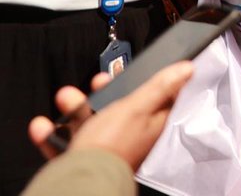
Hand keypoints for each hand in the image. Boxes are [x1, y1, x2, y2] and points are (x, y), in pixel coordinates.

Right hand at [28, 61, 192, 167]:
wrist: (80, 180)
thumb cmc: (112, 144)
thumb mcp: (138, 107)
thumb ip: (160, 87)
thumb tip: (187, 69)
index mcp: (150, 124)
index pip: (158, 99)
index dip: (146, 82)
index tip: (131, 71)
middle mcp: (130, 137)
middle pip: (119, 108)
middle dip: (102, 92)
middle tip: (96, 83)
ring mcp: (105, 149)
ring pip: (90, 122)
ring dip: (75, 109)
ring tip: (66, 99)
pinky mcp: (82, 159)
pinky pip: (66, 143)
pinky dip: (54, 133)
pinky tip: (45, 127)